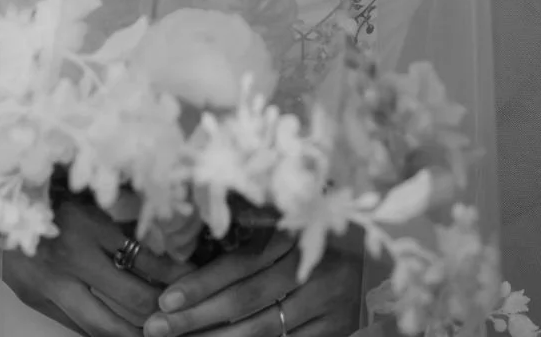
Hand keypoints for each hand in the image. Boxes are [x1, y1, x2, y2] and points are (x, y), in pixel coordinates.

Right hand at [0, 199, 195, 335]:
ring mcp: (53, 285)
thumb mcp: (88, 190)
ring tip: (159, 331)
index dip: (174, 274)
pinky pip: (78, 326)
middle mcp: (72, 258)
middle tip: (185, 313)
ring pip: (104, 325)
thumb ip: (121, 208)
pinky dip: (103, 332)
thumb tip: (164, 226)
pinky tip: (123, 332)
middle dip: (163, 310)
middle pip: (131, 299)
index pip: (145, 260)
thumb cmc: (44, 190)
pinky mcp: (38, 301)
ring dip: (135, 332)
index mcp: (89, 224)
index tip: (194, 277)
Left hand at [141, 232, 361, 336]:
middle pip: (244, 301)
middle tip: (155, 329)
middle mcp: (312, 267)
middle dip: (195, 318)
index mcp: (296, 232)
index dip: (199, 284)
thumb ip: (255, 224)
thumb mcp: (294, 214)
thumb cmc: (324, 225)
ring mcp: (328, 303)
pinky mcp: (338, 331)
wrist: (385, 252)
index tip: (164, 300)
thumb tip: (200, 225)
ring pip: (261, 331)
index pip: (239, 265)